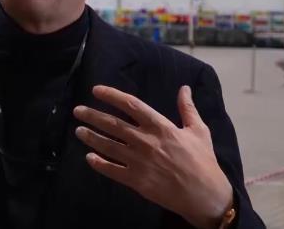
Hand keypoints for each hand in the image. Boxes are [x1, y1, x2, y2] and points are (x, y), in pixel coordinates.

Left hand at [73, 85, 232, 228]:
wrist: (205, 194)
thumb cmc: (203, 161)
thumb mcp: (199, 131)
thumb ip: (187, 108)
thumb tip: (184, 88)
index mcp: (160, 127)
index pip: (131, 105)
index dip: (112, 95)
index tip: (96, 90)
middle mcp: (145, 141)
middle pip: (112, 124)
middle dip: (92, 116)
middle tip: (78, 111)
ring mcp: (138, 161)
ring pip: (108, 145)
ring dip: (91, 137)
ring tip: (78, 131)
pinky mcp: (136, 180)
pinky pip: (112, 169)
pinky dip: (98, 163)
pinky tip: (89, 157)